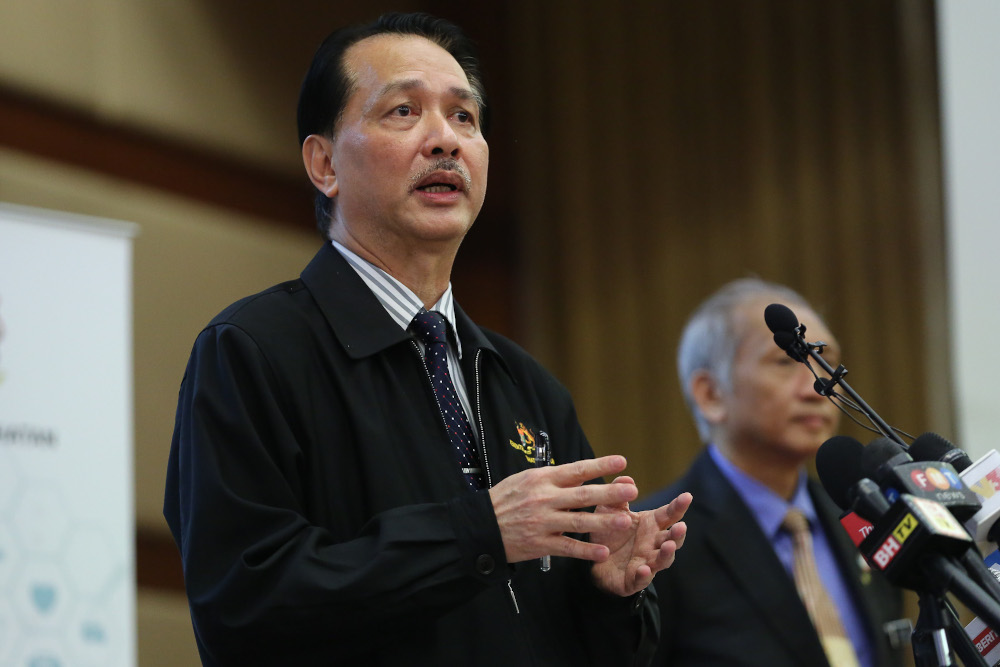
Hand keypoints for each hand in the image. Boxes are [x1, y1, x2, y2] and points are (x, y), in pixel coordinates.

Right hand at [489, 455, 638, 563]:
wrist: (482, 526)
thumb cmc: (506, 500)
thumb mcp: (526, 479)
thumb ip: (554, 478)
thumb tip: (583, 473)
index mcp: (542, 479)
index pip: (576, 470)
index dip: (600, 466)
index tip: (621, 462)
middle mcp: (544, 499)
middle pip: (582, 496)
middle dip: (609, 493)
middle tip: (631, 490)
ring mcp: (543, 522)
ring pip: (578, 522)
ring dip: (603, 522)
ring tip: (625, 521)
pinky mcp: (540, 544)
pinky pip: (567, 547)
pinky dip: (585, 550)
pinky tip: (602, 551)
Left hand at [590, 483, 691, 596]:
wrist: (595, 560)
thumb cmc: (609, 532)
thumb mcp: (609, 509)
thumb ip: (618, 495)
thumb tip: (627, 479)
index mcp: (651, 525)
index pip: (669, 514)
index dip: (679, 506)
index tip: (687, 496)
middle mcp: (653, 543)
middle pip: (671, 539)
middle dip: (677, 534)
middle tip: (681, 527)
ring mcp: (647, 562)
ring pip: (662, 560)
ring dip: (666, 554)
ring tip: (668, 546)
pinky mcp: (635, 579)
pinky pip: (641, 578)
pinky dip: (644, 575)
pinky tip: (643, 569)